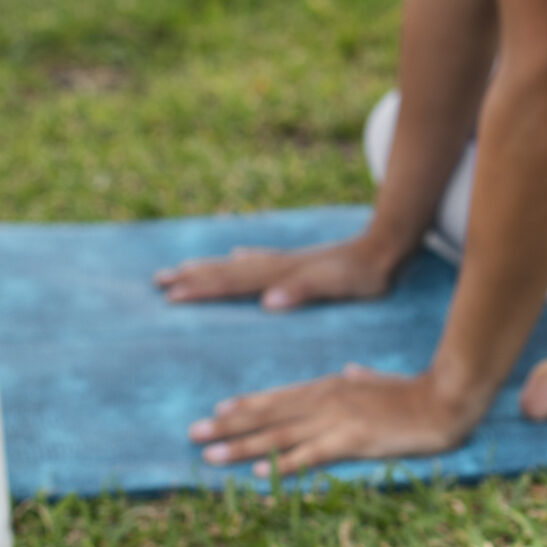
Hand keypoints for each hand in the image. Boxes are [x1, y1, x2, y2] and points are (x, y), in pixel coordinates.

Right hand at [156, 235, 398, 310]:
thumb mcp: (337, 286)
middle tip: (157, 280)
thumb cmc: (365, 273)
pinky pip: (260, 260)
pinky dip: (243, 259)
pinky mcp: (300, 262)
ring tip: (182, 267)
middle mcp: (279, 265)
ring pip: (239, 263)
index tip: (170, 294)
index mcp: (282, 275)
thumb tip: (267, 302)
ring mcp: (288, 261)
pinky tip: (238, 254)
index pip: (233, 282)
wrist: (389, 245)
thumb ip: (302, 291)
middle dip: (192, 276)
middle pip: (226, 270)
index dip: (201, 288)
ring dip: (209, 267)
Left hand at [188, 364, 477, 474]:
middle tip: (192, 435)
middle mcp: (325, 400)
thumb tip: (350, 370)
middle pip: (268, 414)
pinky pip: (310, 455)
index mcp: (331, 386)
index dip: (245, 406)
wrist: (444, 401)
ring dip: (241, 447)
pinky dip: (283, 464)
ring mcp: (336, 420)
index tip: (215, 413)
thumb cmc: (416, 392)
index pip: (278, 397)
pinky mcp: (352, 441)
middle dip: (228, 426)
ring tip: (210, 456)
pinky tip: (260, 473)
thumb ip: (362, 376)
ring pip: (279, 436)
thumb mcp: (382, 379)